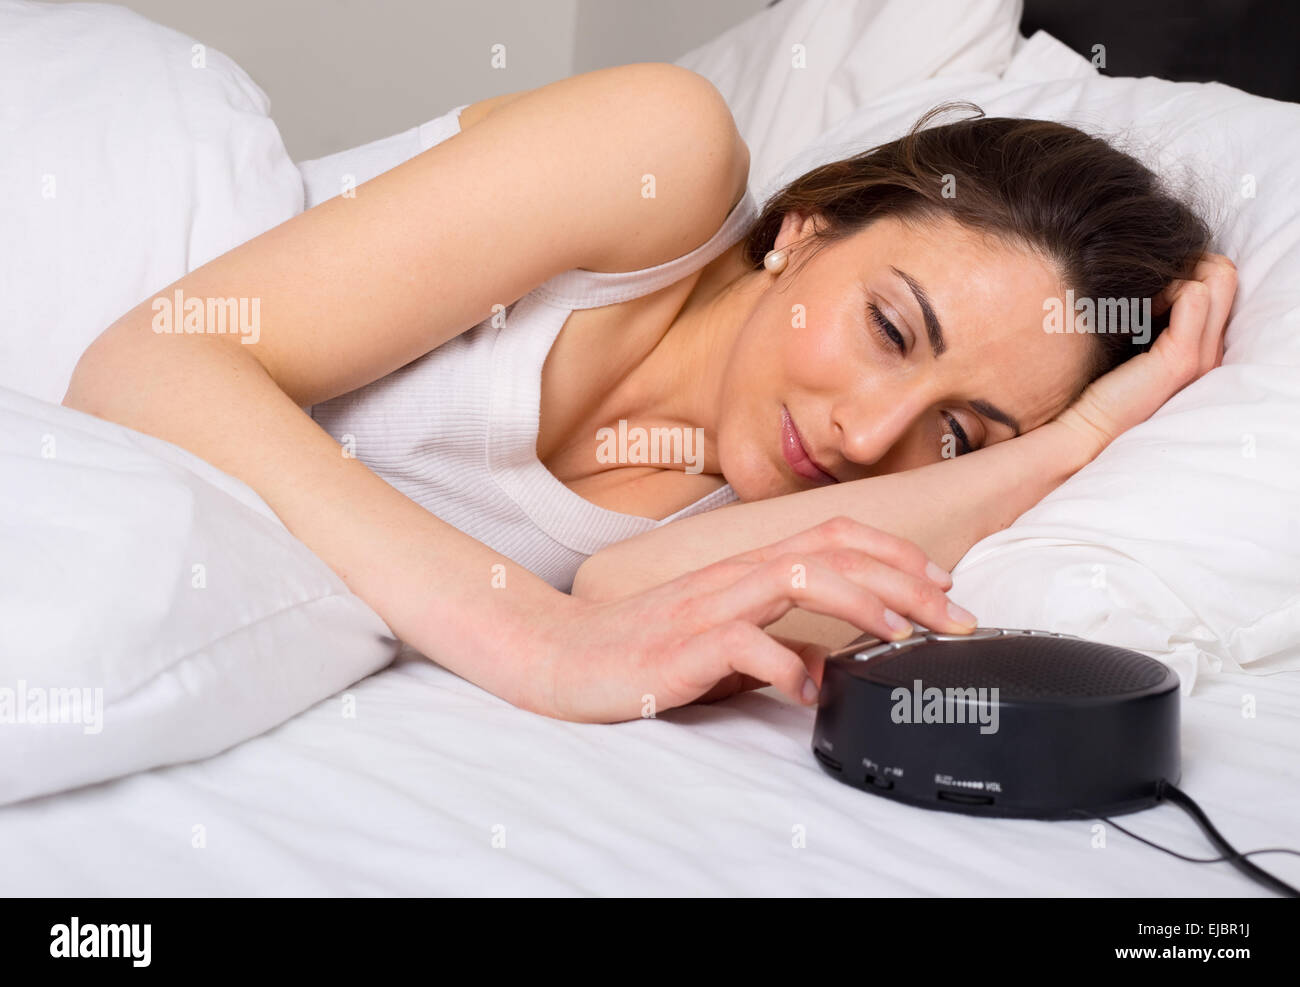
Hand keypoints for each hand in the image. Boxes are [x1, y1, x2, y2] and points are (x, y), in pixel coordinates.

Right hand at [534, 516, 978, 722]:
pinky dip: (787, 667)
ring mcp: (709, 605)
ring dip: (865, 604)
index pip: (835, 537)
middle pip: (835, 551)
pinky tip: (805, 693)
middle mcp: (735, 576)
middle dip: (908, 580)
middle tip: (957, 617)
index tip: (944, 586)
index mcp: (748, 570)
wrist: (561, 657)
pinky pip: (746, 645)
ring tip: (903, 638)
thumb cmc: (641, 647)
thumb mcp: (722, 641)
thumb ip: (773, 644)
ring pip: (801, 578)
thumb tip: (824, 665)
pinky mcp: (683, 646)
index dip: (897, 554)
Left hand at [1052, 253, 1235, 457]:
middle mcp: (1211, 353)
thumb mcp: (1137, 345)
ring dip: (1178, 274)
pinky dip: (1167, 287)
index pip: (1221, 285)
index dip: (1188, 272)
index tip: (1150, 289)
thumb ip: (1155, 318)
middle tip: (1150, 286)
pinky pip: (1193, 294)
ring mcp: (1201, 357)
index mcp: (1203, 349)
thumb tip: (1153, 279)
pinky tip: (1141, 308)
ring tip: (1147, 298)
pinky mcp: (1180, 358)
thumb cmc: (1104, 386)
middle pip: (1225, 276)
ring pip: (1217, 279)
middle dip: (1187, 265)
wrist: (1089, 429)